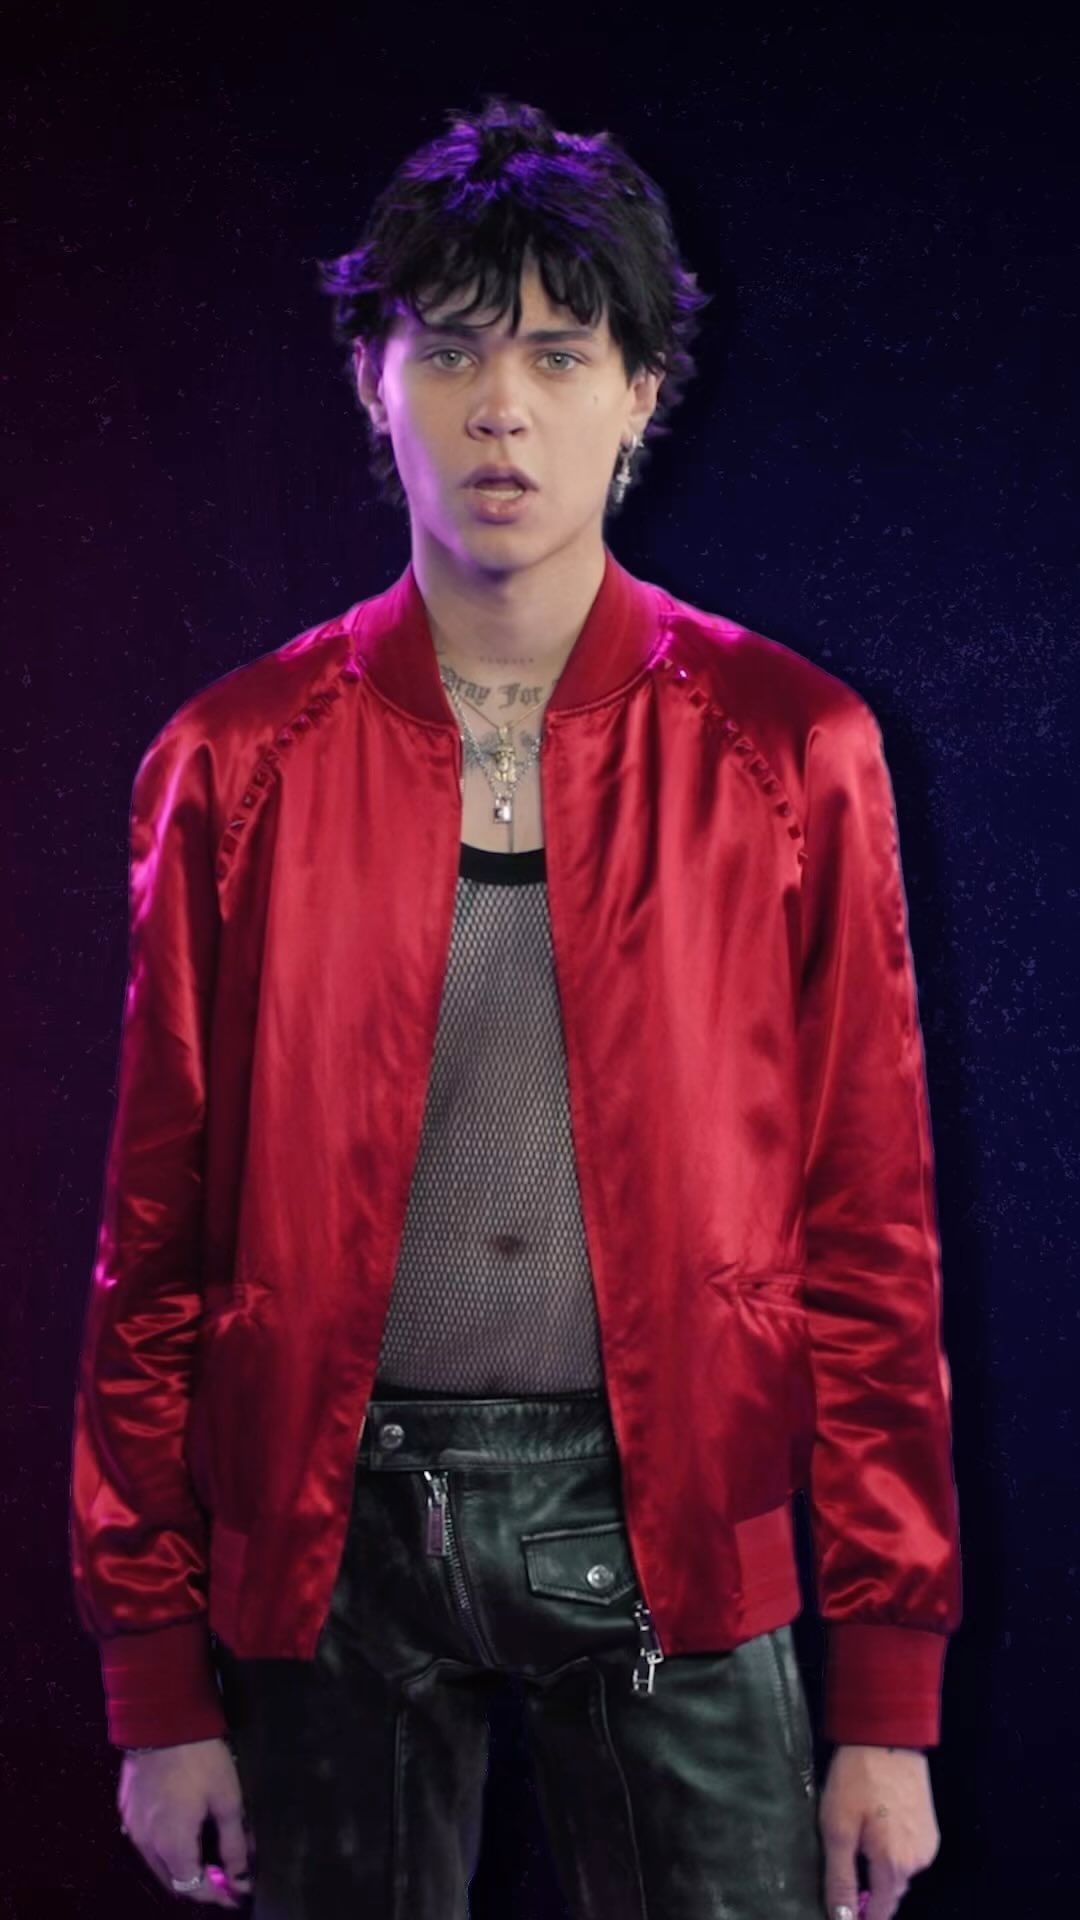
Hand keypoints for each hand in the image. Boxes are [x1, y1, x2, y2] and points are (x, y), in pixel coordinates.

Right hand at [117, 1737, 254, 1906]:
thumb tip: (241, 1877)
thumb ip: (235, 1843)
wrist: (161, 1720)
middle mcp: (146, 1844)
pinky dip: (165, 1848)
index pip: (193, 1889)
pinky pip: (146, 1841)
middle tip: (224, 1877)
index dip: (217, 1895)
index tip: (237, 1893)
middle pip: (172, 1881)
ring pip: (156, 1863)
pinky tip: (182, 1833)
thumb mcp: (227, 1799)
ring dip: (180, 1867)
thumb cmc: (200, 1759)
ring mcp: (132, 1826)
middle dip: (199, 1885)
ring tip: (205, 1856)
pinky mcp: (126, 1808)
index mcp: (172, 1846)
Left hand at [818, 1744, 939, 1919]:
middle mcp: (918, 1862)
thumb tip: (841, 1918)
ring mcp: (927, 1844)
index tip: (842, 1910)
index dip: (861, 1917)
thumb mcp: (837, 1829)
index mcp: (895, 1866)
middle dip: (868, 1891)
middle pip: (890, 1893)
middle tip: (842, 1868)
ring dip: (878, 1869)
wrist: (888, 1735)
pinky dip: (890, 1851)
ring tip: (855, 1843)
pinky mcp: (929, 1828)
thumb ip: (840, 1879)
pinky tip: (873, 1829)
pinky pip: (907, 1853)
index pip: (881, 1913)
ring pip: (898, 1872)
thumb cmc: (857, 1779)